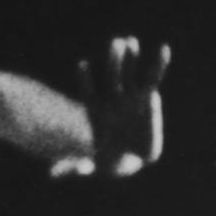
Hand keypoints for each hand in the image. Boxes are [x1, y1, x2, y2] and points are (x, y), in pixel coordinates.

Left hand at [52, 37, 168, 179]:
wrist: (129, 161)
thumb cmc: (106, 162)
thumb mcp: (90, 165)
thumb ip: (74, 167)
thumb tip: (52, 174)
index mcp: (95, 109)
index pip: (88, 90)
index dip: (86, 79)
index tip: (83, 65)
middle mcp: (111, 99)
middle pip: (112, 76)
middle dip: (113, 60)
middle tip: (115, 42)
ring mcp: (129, 96)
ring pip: (130, 73)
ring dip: (131, 58)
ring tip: (132, 41)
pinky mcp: (147, 98)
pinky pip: (153, 78)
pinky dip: (159, 64)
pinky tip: (163, 48)